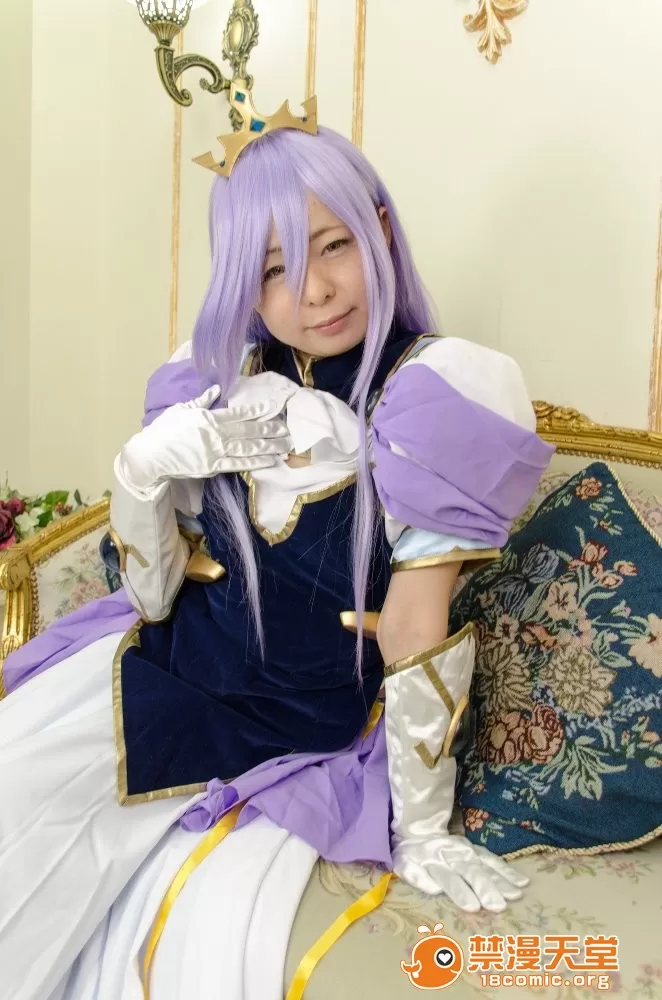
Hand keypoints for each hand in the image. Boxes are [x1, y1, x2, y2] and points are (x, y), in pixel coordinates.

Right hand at [118, 387, 292, 492]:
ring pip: (248, 448)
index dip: (258, 412)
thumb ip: (202, 400)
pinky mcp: (213, 467)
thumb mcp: (183, 409)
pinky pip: (239, 464)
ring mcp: (216, 451)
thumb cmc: (165, 430)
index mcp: (209, 417)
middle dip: (271, 431)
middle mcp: (216, 433)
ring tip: (286, 446)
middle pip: (249, 431)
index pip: (239, 413)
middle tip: (289, 430)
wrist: (152, 454)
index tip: (274, 409)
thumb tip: (216, 388)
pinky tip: (270, 461)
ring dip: (269, 447)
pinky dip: (256, 462)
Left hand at [393, 835, 528, 912]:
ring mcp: (468, 852)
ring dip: (501, 881)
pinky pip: (493, 860)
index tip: (473, 907)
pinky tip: (521, 881)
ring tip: (516, 894)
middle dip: (485, 888)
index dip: (460, 892)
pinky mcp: (477, 850)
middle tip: (498, 905)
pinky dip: (507, 870)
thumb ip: (417, 877)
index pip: (448, 878)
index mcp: (435, 863)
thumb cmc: (412, 857)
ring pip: (486, 866)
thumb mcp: (404, 865)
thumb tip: (434, 889)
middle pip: (471, 872)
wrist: (420, 832)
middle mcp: (455, 857)